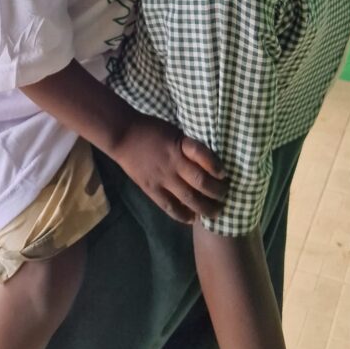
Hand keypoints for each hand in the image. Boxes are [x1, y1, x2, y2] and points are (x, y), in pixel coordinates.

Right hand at [112, 114, 228, 222]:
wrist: (123, 136)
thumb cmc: (151, 130)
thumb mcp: (175, 131)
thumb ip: (189, 147)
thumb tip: (208, 162)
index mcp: (180, 145)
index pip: (204, 156)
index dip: (217, 167)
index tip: (224, 174)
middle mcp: (173, 163)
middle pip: (201, 182)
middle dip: (217, 192)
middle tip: (225, 195)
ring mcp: (162, 179)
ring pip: (189, 199)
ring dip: (206, 208)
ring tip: (216, 212)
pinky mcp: (152, 189)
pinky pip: (170, 207)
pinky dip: (184, 215)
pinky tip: (193, 218)